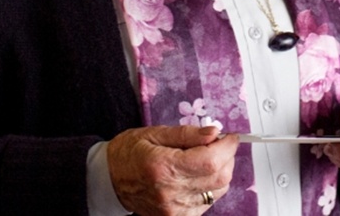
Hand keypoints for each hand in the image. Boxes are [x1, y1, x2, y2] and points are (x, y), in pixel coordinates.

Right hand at [107, 125, 238, 215]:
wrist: (109, 180)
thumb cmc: (130, 152)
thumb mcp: (155, 132)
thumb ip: (187, 133)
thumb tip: (215, 132)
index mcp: (163, 168)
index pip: (210, 161)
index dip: (227, 147)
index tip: (230, 136)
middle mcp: (170, 193)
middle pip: (219, 178)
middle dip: (227, 157)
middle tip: (219, 143)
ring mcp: (173, 211)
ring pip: (217, 192)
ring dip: (221, 172)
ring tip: (207, 156)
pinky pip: (207, 203)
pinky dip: (210, 186)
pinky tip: (199, 174)